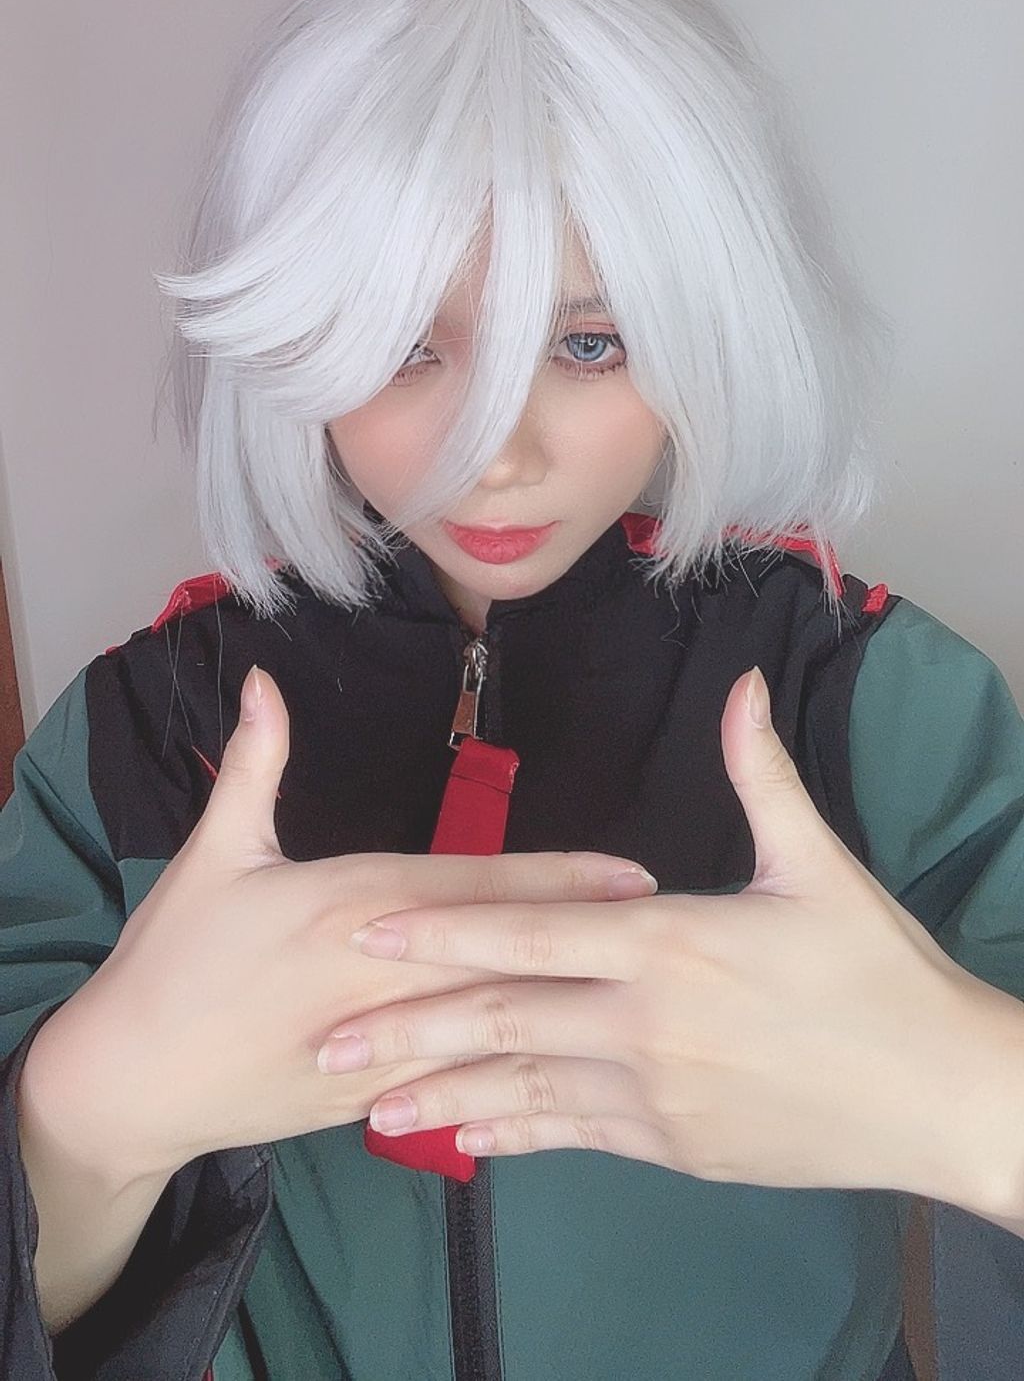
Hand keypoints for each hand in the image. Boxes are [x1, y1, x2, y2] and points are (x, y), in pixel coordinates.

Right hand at [24, 666, 653, 1183]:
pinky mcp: (374, 1098)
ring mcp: (383, 1046)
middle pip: (506, 954)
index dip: (560, 882)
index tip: (634, 876)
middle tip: (673, 928)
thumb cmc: (175, 957)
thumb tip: (268, 681)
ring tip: (646, 990)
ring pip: (495, 1023)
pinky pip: (459, 1083)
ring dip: (572, 1003)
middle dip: (592, 940)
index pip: (477, 889)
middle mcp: (382, 977)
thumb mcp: (214, 853)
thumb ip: (255, 765)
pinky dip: (517, 1074)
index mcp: (352, 907)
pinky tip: (574, 1072)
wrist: (130, 1081)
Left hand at [327, 666, 1000, 1207]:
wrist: (937, 1095)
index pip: (531, 933)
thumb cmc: (879, 972)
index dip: (441, 931)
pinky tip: (465, 1136)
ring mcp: (657, 1095)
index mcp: (670, 943)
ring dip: (439, 1095)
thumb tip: (742, 686)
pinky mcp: (675, 1147)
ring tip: (365, 1108)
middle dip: (407, 1030)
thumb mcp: (820, 866)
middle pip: (504, 1019)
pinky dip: (514, 1133)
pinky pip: (574, 1137)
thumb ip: (761, 775)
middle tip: (324, 1043)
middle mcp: (647, 1023)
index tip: (363, 929)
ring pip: (525, 1089)